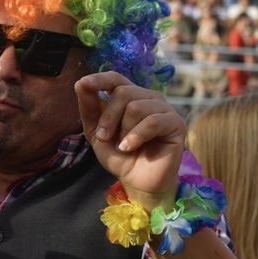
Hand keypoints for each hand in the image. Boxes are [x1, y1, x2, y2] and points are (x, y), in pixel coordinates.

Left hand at [75, 72, 184, 209]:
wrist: (137, 180)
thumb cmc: (120, 155)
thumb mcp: (97, 132)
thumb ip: (89, 108)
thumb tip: (81, 83)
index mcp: (131, 96)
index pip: (116, 78)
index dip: (100, 79)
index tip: (83, 84)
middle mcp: (149, 98)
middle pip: (123, 92)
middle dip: (108, 118)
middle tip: (106, 138)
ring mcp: (164, 109)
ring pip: (136, 107)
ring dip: (123, 130)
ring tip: (124, 146)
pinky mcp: (176, 123)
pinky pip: (152, 121)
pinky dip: (136, 136)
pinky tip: (130, 148)